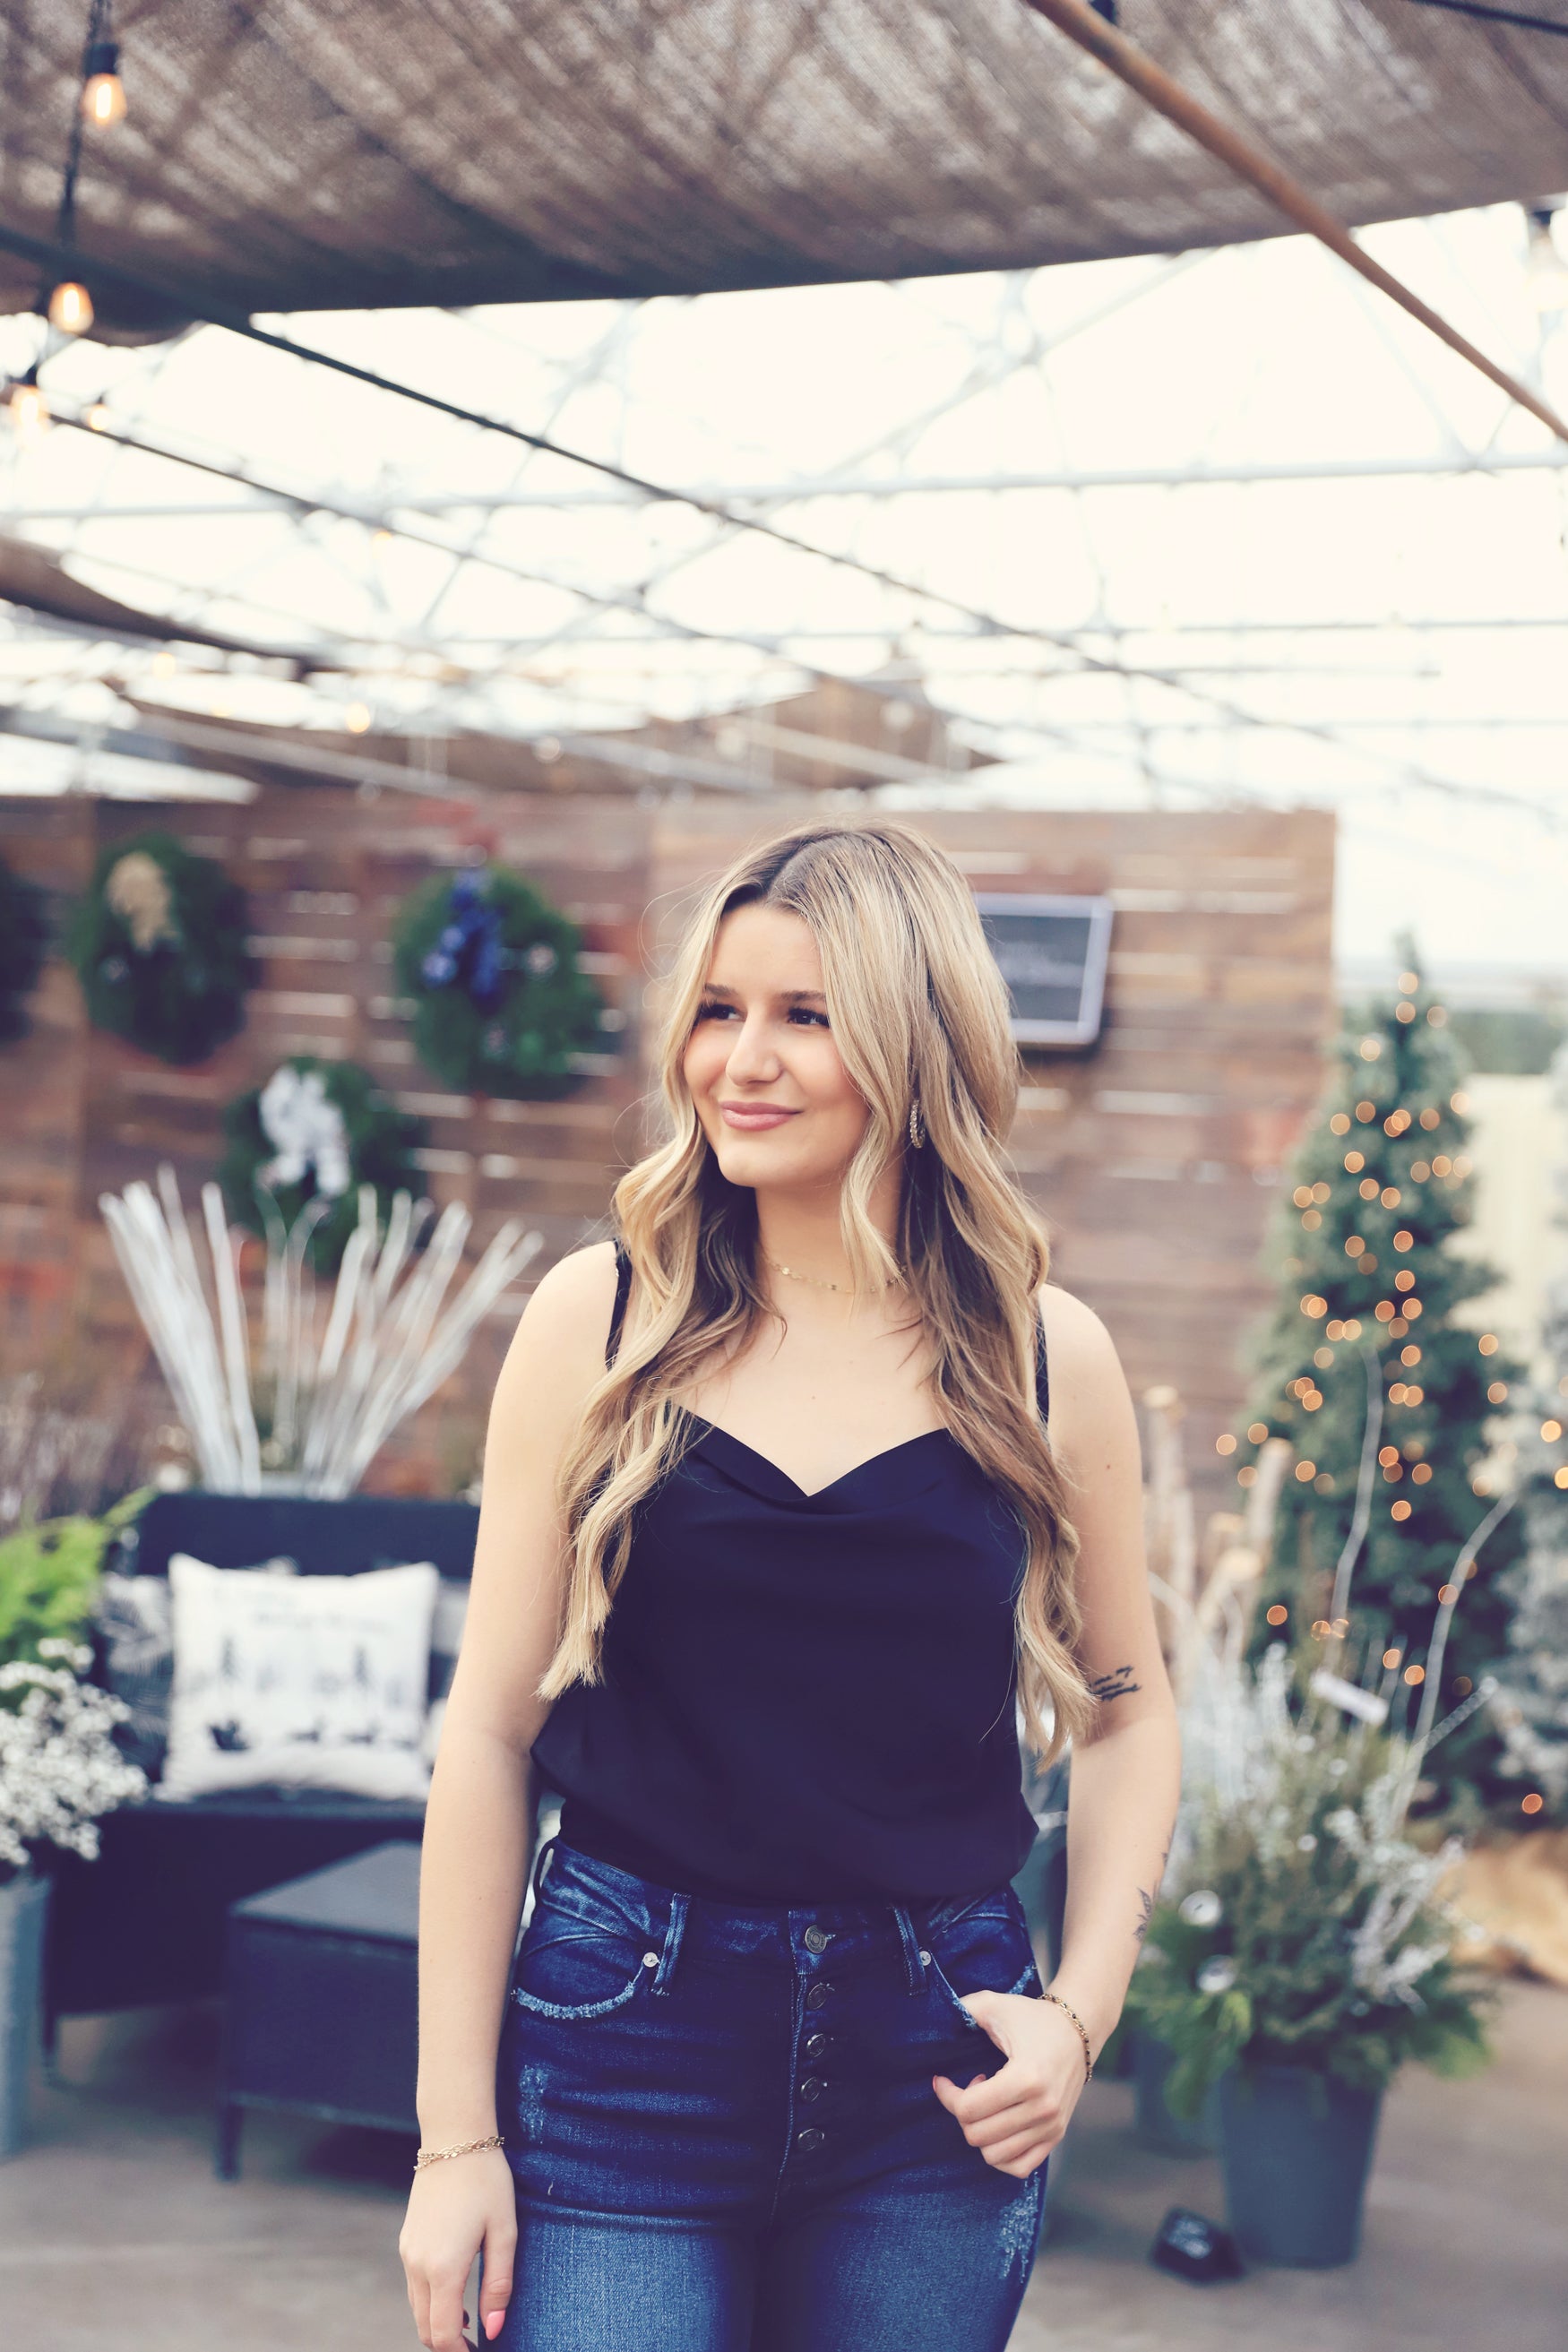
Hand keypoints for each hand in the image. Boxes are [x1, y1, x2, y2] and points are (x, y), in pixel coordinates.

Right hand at [399, 2148, 515, 2349]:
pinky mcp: (407, 2240)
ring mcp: (408, 2252)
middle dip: (447, 2343)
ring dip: (438, 2323)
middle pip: (425, 2327)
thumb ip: (498, 2285)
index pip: (442, 2334)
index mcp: (443, 2268)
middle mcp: (418, 2265)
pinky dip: (430, 2301)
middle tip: (474, 2343)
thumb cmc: (486, 2182)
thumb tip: (492, 2330)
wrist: (454, 2138)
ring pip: (417, 2308)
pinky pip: (414, 2285)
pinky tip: (455, 2292)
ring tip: (469, 2322)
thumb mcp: (504, 2231)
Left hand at [931, 1990, 1089, 2177]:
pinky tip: (998, 2125)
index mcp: (1026, 2077)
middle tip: (969, 2089)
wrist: (1078, 2031)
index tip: (942, 2079)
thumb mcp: (994, 2005)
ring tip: (987, 2105)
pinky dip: (1000, 2154)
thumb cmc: (1032, 2018)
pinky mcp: (1056, 2137)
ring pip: (995, 2156)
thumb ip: (962, 2010)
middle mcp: (1042, 2108)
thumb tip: (931, 2024)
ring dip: (981, 2132)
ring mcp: (1051, 2127)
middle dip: (962, 2113)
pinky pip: (1019, 2167)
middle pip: (978, 2135)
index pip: (968, 2109)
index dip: (947, 2095)